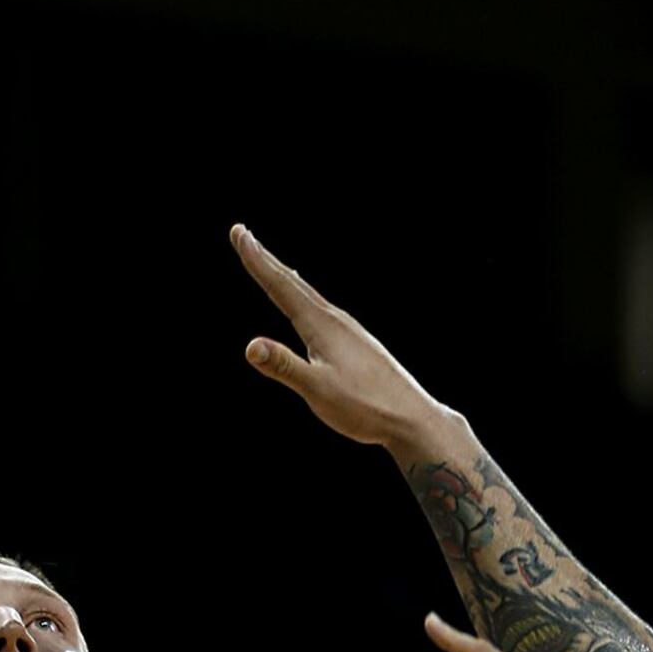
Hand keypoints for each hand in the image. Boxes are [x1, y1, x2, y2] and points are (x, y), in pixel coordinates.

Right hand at [229, 225, 444, 452]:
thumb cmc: (366, 408)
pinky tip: (308, 306)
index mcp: (322, 326)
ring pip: (307, 295)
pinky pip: (320, 309)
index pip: (281, 286)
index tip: (239, 233)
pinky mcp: (356, 343)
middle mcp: (335, 320)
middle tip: (243, 233)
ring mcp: (348, 330)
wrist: (413, 419)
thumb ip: (284, 367)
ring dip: (284, 276)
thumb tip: (250, 346)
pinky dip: (302, 297)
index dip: (256, 260)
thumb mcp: (318, 390)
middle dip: (265, 259)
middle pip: (293, 283)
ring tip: (269, 263)